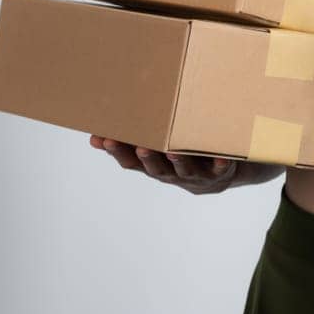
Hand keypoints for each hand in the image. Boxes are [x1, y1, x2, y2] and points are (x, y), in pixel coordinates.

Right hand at [89, 134, 239, 194]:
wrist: (216, 178)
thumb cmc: (178, 158)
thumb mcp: (154, 154)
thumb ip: (129, 144)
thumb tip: (94, 134)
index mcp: (152, 167)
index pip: (130, 163)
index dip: (117, 152)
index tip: (104, 138)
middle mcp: (171, 174)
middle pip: (156, 168)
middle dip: (147, 158)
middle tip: (140, 146)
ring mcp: (194, 175)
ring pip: (184, 169)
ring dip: (178, 161)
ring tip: (172, 151)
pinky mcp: (218, 172)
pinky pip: (219, 169)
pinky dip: (219, 163)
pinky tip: (220, 156)